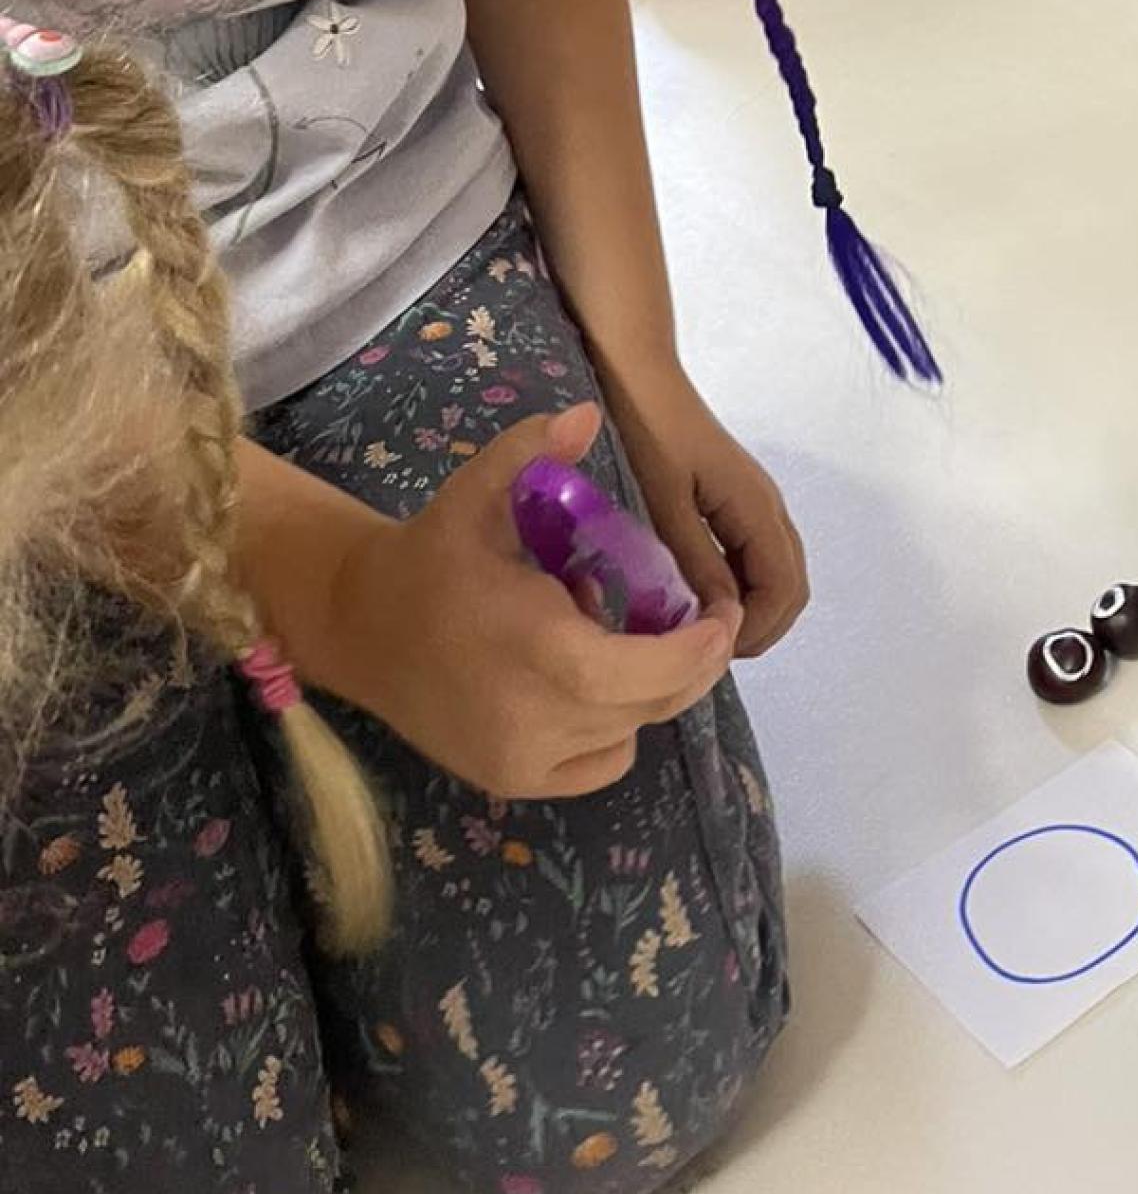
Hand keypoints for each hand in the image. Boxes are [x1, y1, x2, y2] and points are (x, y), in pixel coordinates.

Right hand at [327, 406, 742, 799]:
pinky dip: (616, 729)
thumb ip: (531, 450)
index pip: (653, 670)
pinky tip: (592, 684)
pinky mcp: (512, 780)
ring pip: (630, 730)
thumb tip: (589, 413)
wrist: (360, 627)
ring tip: (616, 637)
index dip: (701, 648)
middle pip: (653, 703)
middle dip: (692, 663)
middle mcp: (536, 718)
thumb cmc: (432, 556)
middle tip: (704, 623)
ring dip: (647, 687)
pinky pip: (601, 764)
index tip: (722, 613)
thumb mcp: (477, 492)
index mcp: (539, 648)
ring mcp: (523, 759)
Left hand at [620, 397, 809, 656]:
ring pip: (778, 572)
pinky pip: (757, 555)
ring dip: (753, 608)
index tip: (708, 647)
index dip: (756, 629)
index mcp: (756, 508)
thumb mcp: (664, 503)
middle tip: (707, 648)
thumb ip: (697, 561)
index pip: (784, 588)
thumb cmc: (648, 433)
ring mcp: (757, 503)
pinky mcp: (739, 500)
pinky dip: (743, 586)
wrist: (641, 375)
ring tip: (703, 629)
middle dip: (760, 626)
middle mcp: (768, 507)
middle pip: (792, 586)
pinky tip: (701, 594)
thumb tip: (721, 620)